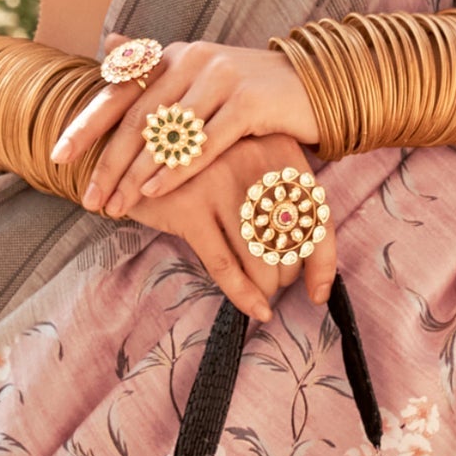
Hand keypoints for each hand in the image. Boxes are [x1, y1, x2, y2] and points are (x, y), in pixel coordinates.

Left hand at [52, 38, 317, 217]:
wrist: (311, 86)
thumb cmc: (250, 97)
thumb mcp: (200, 83)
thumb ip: (158, 78)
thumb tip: (113, 46)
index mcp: (174, 59)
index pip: (120, 92)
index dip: (86, 124)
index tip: (58, 156)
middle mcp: (191, 61)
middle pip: (138, 118)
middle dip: (109, 163)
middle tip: (89, 200)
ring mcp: (219, 80)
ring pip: (166, 134)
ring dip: (136, 175)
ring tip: (115, 207)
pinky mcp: (247, 103)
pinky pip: (203, 144)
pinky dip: (176, 170)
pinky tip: (154, 193)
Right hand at [116, 133, 336, 324]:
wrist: (132, 143)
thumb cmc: (200, 165)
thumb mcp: (248, 165)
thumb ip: (281, 196)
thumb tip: (314, 262)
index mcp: (278, 146)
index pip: (318, 214)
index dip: (323, 262)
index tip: (318, 293)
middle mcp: (254, 159)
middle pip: (291, 241)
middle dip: (286, 274)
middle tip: (275, 282)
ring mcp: (220, 181)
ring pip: (261, 257)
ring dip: (267, 286)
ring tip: (262, 291)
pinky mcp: (189, 206)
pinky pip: (226, 268)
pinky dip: (245, 296)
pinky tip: (257, 312)